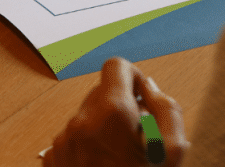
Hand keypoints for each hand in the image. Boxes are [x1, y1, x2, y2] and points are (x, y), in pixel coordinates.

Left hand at [44, 58, 189, 166]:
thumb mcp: (171, 153)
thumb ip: (167, 110)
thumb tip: (149, 89)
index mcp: (111, 114)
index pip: (117, 67)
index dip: (134, 78)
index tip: (143, 100)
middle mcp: (81, 123)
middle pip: (101, 92)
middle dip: (120, 107)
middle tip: (138, 136)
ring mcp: (63, 144)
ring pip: (87, 117)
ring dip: (104, 130)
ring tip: (120, 159)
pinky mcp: (53, 161)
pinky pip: (73, 140)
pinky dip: (88, 148)